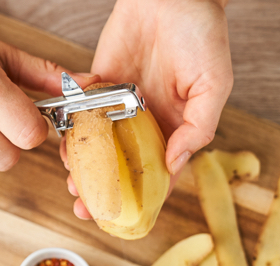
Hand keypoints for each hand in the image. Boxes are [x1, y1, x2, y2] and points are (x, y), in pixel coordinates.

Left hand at [62, 0, 232, 218]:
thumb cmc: (203, 33)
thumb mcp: (214, 84)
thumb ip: (198, 128)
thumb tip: (174, 165)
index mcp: (177, 127)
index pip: (159, 173)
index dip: (142, 198)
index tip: (122, 217)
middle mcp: (147, 120)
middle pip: (123, 164)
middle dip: (103, 187)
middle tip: (84, 204)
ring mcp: (122, 103)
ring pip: (98, 143)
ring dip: (83, 163)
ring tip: (70, 178)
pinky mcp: (100, 81)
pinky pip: (83, 110)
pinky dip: (73, 127)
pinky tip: (65, 142)